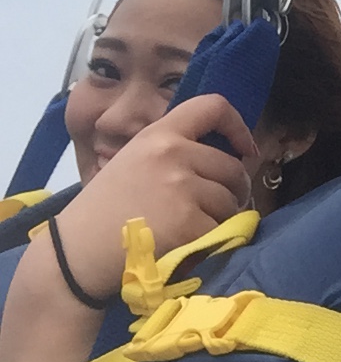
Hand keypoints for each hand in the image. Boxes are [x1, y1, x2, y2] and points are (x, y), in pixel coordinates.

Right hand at [54, 94, 255, 299]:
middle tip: (217, 209)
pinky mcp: (188, 223)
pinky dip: (212, 242)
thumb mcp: (133, 161)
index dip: (238, 126)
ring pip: (230, 201)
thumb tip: (227, 158)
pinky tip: (188, 247)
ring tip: (193, 229)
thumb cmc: (103, 211)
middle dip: (234, 191)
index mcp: (158, 135)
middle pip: (232, 167)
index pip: (212, 106)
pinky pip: (221, 230)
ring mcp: (182, 188)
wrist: (74, 255)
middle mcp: (173, 154)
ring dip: (222, 219)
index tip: (246, 150)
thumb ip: (174, 152)